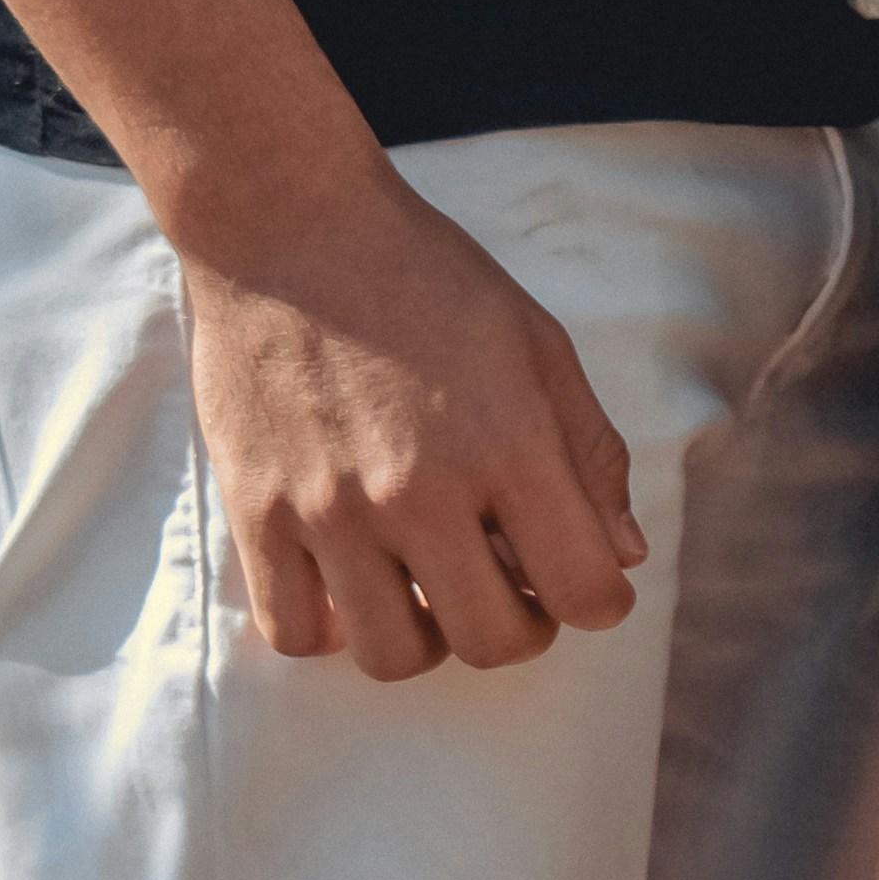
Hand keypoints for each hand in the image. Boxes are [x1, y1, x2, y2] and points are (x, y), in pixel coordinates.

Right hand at [184, 164, 645, 682]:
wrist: (287, 222)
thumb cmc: (425, 276)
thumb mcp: (537, 344)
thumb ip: (590, 454)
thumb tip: (623, 556)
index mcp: (506, 445)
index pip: (584, 592)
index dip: (599, 600)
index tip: (582, 578)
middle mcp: (418, 491)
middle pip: (494, 644)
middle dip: (522, 627)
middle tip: (510, 586)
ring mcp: (329, 510)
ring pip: (396, 657)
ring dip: (429, 637)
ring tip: (429, 587)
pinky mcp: (256, 512)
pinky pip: (299, 632)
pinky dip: (335, 627)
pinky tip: (355, 581)